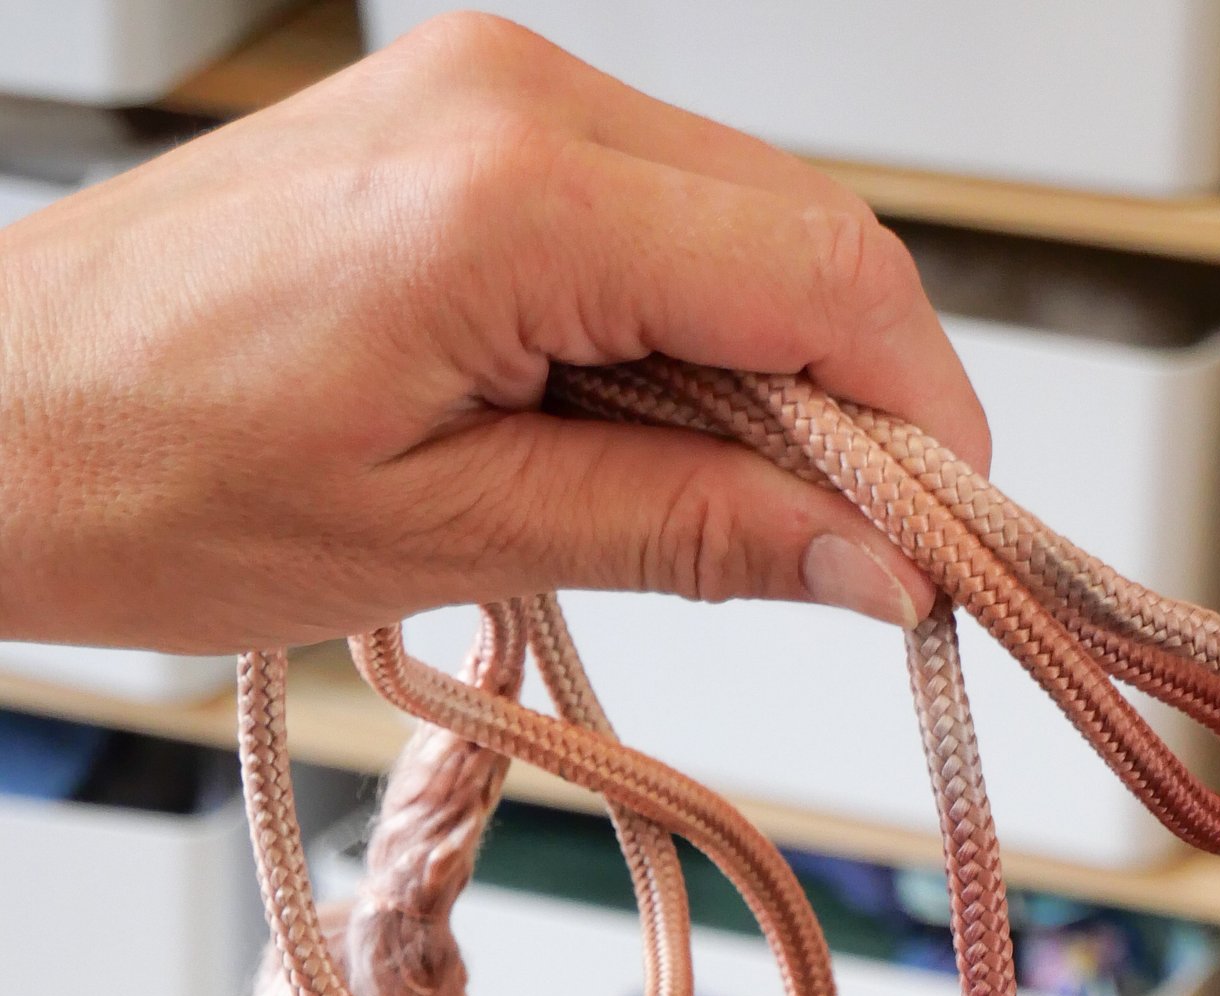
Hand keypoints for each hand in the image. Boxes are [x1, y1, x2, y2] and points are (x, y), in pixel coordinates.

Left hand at [0, 12, 986, 652]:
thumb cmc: (153, 470)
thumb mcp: (454, 537)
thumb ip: (693, 533)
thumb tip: (880, 564)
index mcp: (514, 190)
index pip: (829, 276)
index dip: (928, 423)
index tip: (952, 555)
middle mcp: (517, 94)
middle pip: (811, 237)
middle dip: (866, 406)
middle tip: (859, 568)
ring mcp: (490, 89)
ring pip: (748, 226)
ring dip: (778, 380)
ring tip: (718, 518)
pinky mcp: (469, 119)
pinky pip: (660, 216)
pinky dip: (694, 337)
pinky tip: (640, 438)